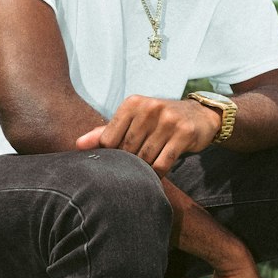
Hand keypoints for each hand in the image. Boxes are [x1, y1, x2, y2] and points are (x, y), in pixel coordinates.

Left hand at [75, 94, 219, 175]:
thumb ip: (105, 132)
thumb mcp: (133, 120)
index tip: (120, 159)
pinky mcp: (183, 133)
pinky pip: (163, 163)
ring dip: (144, 169)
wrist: (199, 116)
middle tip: (133, 169)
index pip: (109, 139)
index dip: (113, 155)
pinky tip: (158, 174)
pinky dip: (158, 174)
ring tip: (145, 171)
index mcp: (133, 103)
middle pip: (127, 150)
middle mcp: (150, 108)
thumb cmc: (159, 121)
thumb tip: (78, 145)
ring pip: (145, 158)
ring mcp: (168, 120)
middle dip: (129, 163)